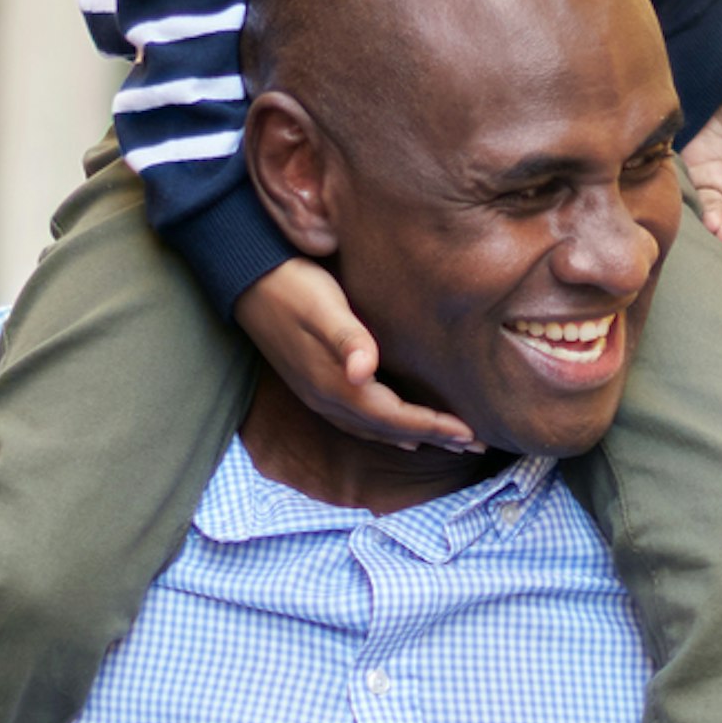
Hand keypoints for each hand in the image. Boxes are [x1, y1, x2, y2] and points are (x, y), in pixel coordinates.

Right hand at [234, 257, 482, 451]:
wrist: (248, 279)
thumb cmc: (294, 284)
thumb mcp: (324, 304)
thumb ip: (347, 338)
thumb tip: (363, 371)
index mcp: (335, 382)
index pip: (394, 416)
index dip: (432, 426)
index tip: (468, 431)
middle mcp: (326, 397)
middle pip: (388, 430)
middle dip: (432, 437)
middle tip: (473, 443)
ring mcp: (317, 394)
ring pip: (372, 430)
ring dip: (411, 437)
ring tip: (447, 441)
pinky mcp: (314, 384)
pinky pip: (357, 422)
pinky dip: (384, 430)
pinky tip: (398, 431)